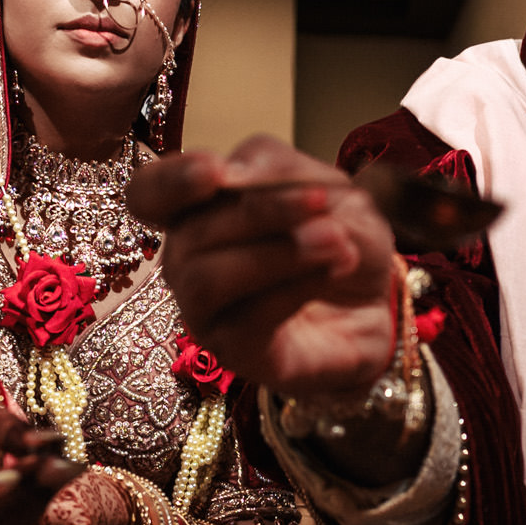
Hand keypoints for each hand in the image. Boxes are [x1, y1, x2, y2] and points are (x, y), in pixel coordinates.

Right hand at [127, 134, 395, 397]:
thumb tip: (233, 172)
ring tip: (336, 241)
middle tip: (322, 200)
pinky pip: (248, 319)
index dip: (170, 181)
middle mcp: (186, 263)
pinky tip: (334, 268)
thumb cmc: (336, 236)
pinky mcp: (234, 352)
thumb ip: (276, 171)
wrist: (376, 299)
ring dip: (277, 254)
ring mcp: (204, 313)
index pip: (148, 195)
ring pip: (208, 279)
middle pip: (190, 233)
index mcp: (196, 210)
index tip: (214, 172)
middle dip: (261, 211)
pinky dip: (296, 286)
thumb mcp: (321, 184)